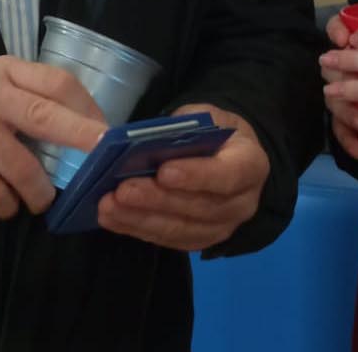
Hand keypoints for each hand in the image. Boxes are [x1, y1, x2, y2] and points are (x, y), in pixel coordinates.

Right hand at [0, 57, 106, 218]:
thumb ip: (31, 94)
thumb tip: (84, 128)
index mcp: (6, 71)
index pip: (57, 83)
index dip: (87, 109)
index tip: (106, 132)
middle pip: (44, 117)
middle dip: (80, 138)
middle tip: (102, 159)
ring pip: (21, 167)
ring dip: (39, 191)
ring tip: (42, 199)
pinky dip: (7, 205)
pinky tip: (9, 204)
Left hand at [97, 103, 268, 250]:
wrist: (228, 156)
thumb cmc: (214, 132)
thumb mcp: (205, 116)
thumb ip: (180, 127)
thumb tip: (142, 139)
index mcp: (251, 165)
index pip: (226, 176)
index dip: (195, 176)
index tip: (163, 171)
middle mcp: (242, 203)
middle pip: (199, 208)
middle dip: (156, 200)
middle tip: (121, 190)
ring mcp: (222, 228)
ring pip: (181, 230)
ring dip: (140, 219)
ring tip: (107, 206)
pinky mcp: (200, 241)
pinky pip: (168, 240)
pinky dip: (137, 229)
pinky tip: (112, 218)